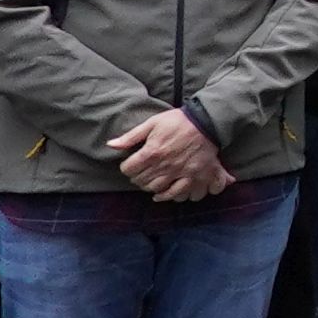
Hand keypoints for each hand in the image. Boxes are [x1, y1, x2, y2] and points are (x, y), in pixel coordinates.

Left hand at [111, 107, 225, 202]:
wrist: (207, 121)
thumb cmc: (178, 121)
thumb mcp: (152, 123)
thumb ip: (131, 136)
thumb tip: (110, 145)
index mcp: (151, 151)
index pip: (128, 169)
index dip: (126, 167)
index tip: (131, 164)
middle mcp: (163, 165)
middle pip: (140, 180)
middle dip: (137, 177)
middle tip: (140, 173)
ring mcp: (178, 172)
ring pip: (155, 188)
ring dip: (149, 187)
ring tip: (150, 181)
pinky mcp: (193, 175)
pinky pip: (177, 192)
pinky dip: (166, 196)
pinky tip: (160, 194)